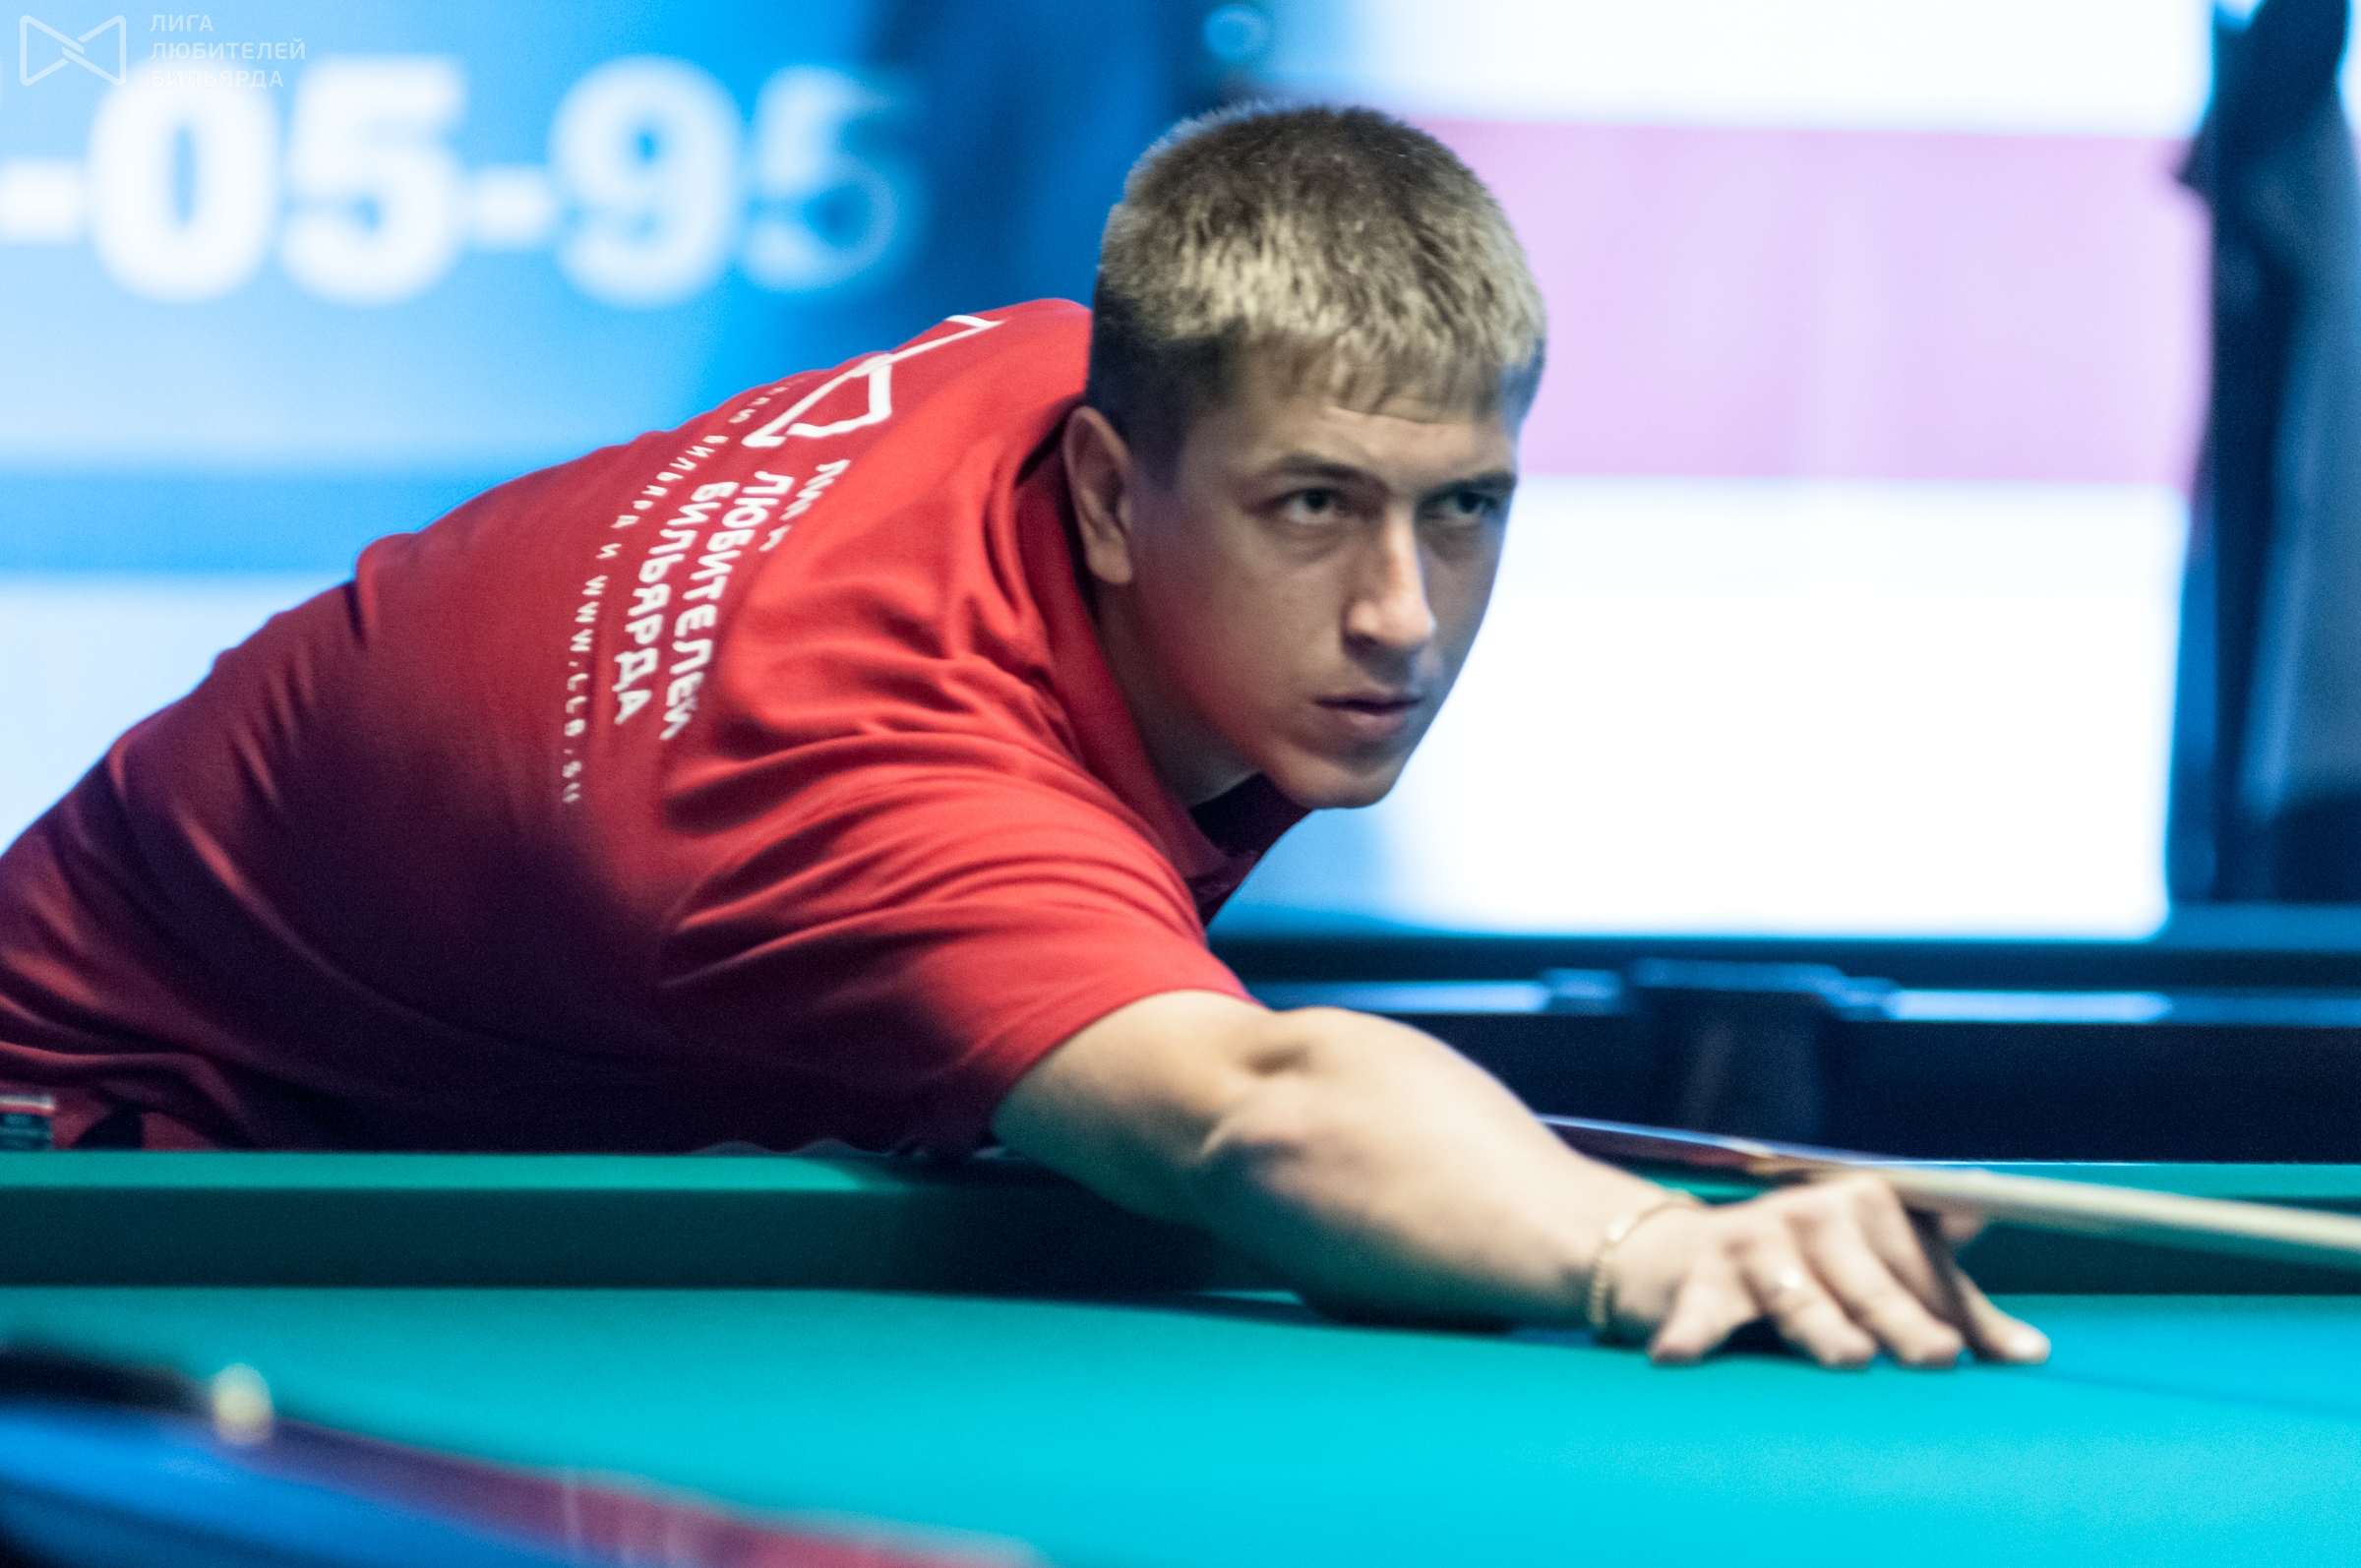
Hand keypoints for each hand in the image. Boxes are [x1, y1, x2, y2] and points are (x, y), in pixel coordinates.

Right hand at [1601, 1174, 2050, 1368]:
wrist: (1679, 1254)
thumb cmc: (1803, 1268)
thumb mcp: (1874, 1272)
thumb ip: (1943, 1301)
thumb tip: (2034, 1353)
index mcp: (1869, 1205)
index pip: (1928, 1267)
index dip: (1964, 1313)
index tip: (2006, 1353)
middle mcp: (1816, 1215)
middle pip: (1871, 1281)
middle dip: (1905, 1319)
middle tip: (1939, 1357)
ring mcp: (1757, 1240)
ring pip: (1800, 1296)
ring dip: (1823, 1327)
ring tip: (1848, 1356)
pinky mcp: (1700, 1275)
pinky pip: (1703, 1311)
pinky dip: (1693, 1332)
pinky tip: (1678, 1356)